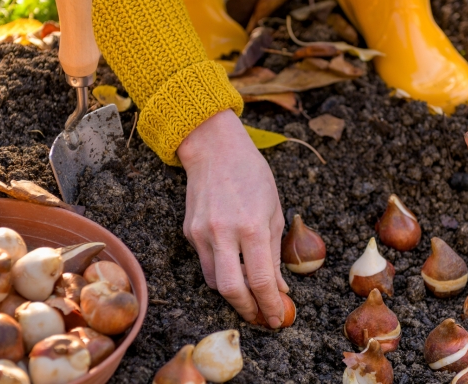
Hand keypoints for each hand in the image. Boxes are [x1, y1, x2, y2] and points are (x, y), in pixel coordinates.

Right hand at [177, 109, 289, 327]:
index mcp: (252, 226)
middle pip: (231, 289)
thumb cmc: (252, 175)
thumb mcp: (274, 211)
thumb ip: (275, 253)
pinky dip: (221, 272)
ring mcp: (202, 233)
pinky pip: (206, 263)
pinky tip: (233, 267)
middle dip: (248, 310)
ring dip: (233, 294)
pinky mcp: (189, 232)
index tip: (277, 318)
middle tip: (261, 317)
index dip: (270, 304)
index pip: (261, 279)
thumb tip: (279, 288)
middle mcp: (224, 232)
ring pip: (214, 281)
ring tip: (250, 296)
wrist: (214, 149)